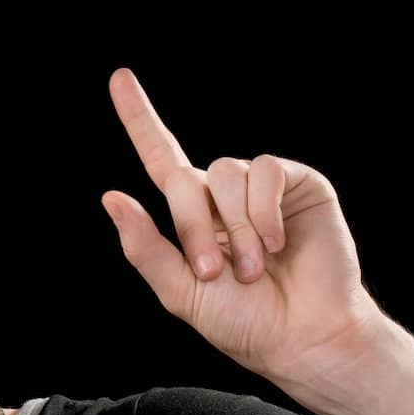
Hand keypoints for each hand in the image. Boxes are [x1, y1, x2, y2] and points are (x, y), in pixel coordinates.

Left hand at [102, 68, 390, 387]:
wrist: (302, 335)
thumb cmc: (245, 323)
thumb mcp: (181, 292)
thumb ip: (144, 247)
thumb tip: (111, 197)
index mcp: (193, 219)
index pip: (161, 160)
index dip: (139, 119)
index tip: (119, 79)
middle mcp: (225, 197)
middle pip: (186, 179)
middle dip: (194, 228)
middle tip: (215, 273)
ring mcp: (262, 189)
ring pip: (227, 173)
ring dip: (236, 228)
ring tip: (254, 268)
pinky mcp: (299, 184)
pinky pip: (266, 171)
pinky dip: (265, 210)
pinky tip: (277, 242)